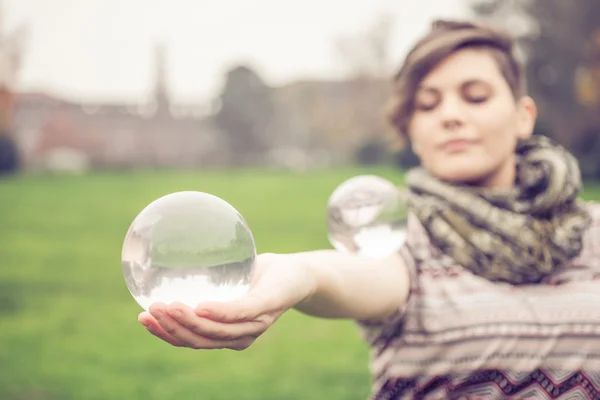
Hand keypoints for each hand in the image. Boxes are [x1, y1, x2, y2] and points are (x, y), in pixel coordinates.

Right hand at [138, 252, 314, 349]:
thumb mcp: (229, 281)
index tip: (142, 319)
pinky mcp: (267, 306)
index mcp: (228, 333)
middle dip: (170, 329)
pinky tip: (201, 307)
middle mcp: (241, 335)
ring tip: (165, 306)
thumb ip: (207, 283)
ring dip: (187, 321)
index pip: (191, 340)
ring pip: (216, 331)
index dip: (165, 334)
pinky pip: (241, 312)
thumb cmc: (262, 278)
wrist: (301, 274)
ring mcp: (255, 323)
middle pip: (199, 340)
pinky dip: (219, 313)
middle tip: (149, 311)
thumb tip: (169, 266)